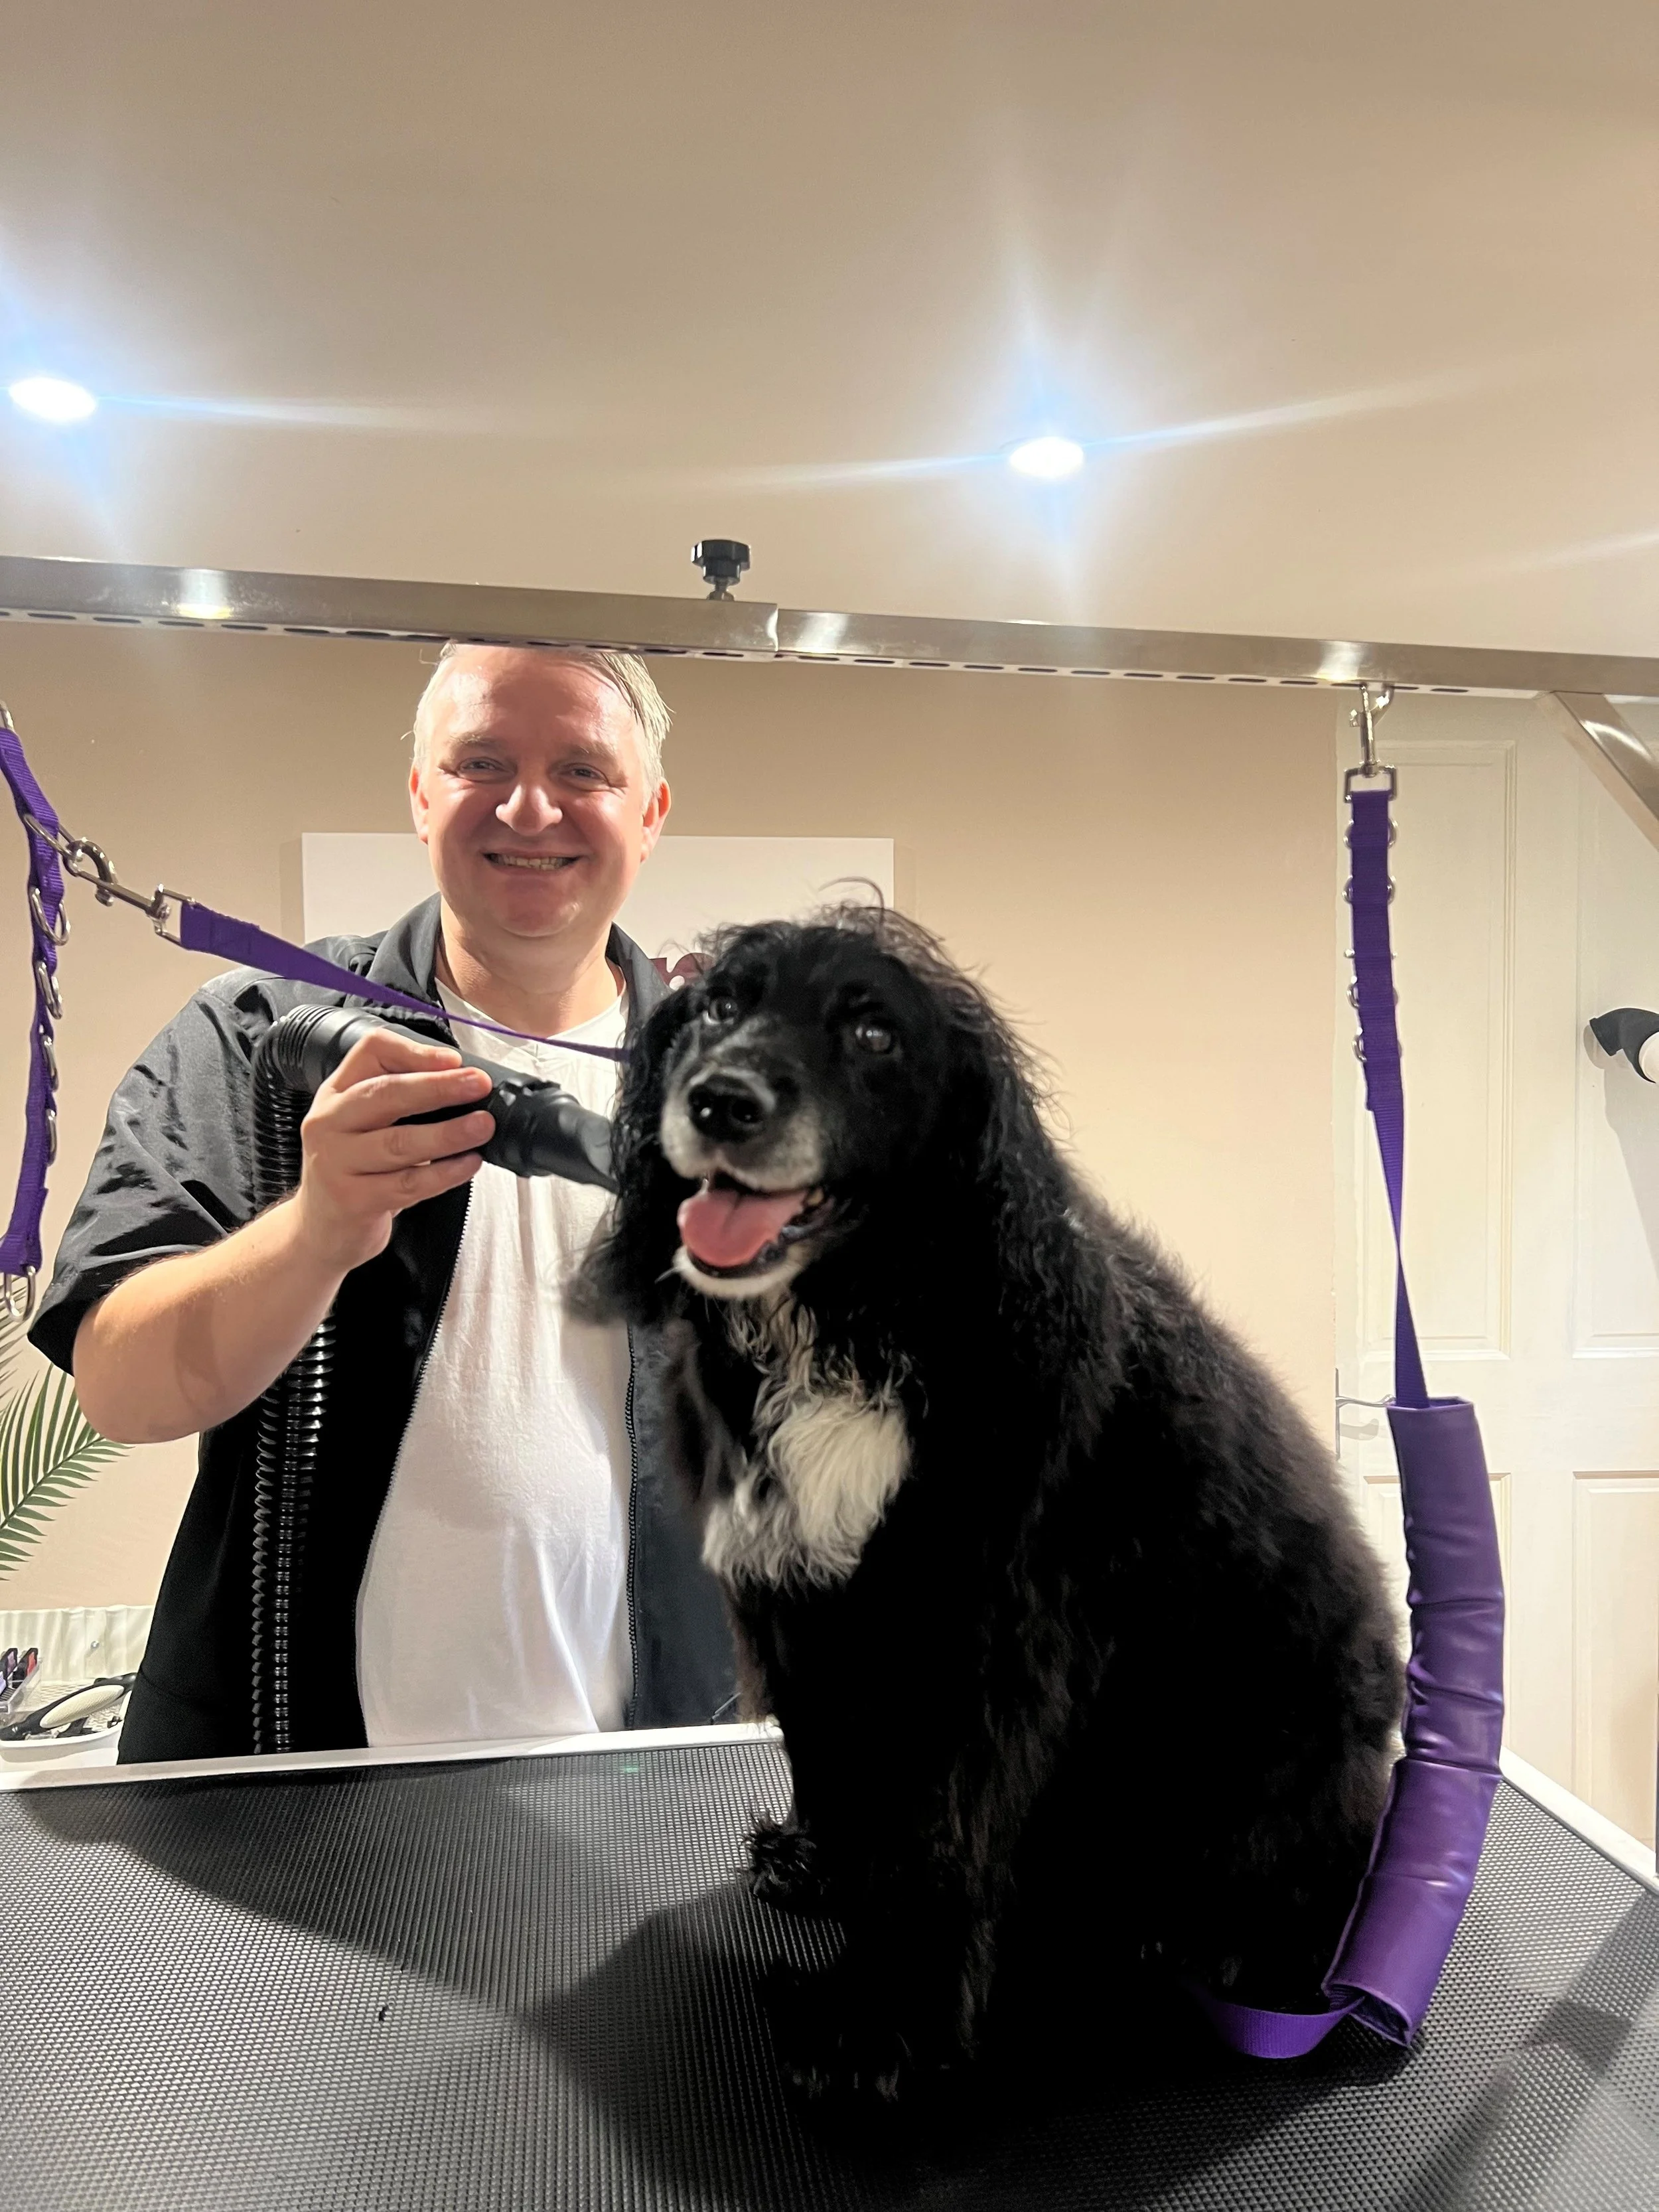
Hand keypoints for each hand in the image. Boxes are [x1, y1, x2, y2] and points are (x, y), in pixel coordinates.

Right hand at [290, 1027, 493, 1273]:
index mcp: (336, 1093)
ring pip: (399, 1142)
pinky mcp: (351, 1200)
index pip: (370, 1052)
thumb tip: (464, 1085)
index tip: (453, 1059)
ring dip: (448, 1133)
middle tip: (478, 1085)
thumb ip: (401, 1102)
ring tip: (483, 1126)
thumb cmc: (355, 1171)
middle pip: (385, 1093)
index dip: (414, 1051)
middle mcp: (329, 1122)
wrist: (320, 1230)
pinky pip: (407, 1183)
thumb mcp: (366, 1126)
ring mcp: (335, 1162)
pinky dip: (443, 1173)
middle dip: (438, 1087)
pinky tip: (467, 1164)